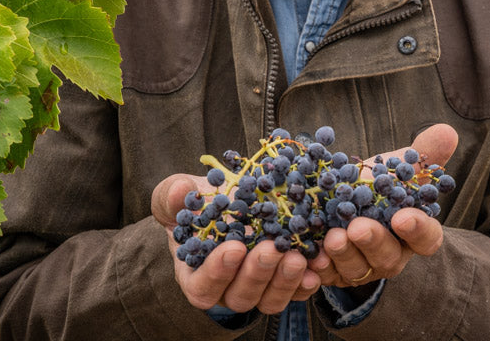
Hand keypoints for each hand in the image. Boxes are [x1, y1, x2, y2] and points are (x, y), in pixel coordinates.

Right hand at [151, 173, 321, 313]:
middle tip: (270, 249)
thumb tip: (182, 190)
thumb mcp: (177, 193)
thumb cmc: (198, 200)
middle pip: (240, 296)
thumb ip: (172, 195)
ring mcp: (257, 288)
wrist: (231, 197)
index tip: (233, 248)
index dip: (217, 272)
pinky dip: (307, 282)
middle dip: (257, 274)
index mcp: (195, 274)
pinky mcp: (282, 282)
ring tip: (296, 255)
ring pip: (269, 299)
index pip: (202, 287)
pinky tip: (317, 263)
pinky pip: (296, 291)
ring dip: (284, 281)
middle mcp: (226, 288)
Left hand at [308, 123, 458, 287]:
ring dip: (344, 254)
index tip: (403, 216)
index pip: (427, 238)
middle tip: (359, 227)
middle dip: (373, 241)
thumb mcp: (394, 168)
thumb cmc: (374, 185)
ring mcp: (362, 267)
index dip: (418, 230)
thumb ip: (422, 154)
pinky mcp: (333, 273)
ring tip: (332, 237)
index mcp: (412, 232)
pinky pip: (327, 276)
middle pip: (388, 256)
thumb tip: (448, 131)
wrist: (336, 200)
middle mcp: (390, 255)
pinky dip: (320, 269)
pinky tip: (312, 258)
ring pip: (356, 268)